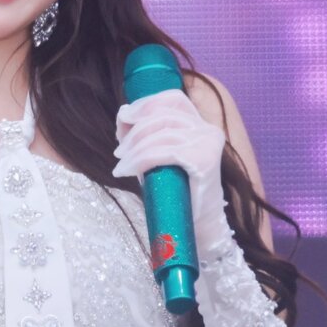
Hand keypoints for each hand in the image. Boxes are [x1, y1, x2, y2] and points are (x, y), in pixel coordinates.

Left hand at [112, 89, 229, 248]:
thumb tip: (122, 112)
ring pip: (160, 134)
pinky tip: (126, 171)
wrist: (200, 227)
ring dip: (134, 150)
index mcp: (200, 126)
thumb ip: (144, 136)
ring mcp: (208, 143)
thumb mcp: (158, 158)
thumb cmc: (178, 194)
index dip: (146, 103)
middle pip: (162, 115)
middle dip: (134, 131)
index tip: (125, 116)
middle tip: (118, 153)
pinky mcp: (204, 160)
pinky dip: (140, 160)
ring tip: (120, 166)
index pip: (173, 99)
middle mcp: (208, 130)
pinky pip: (164, 152)